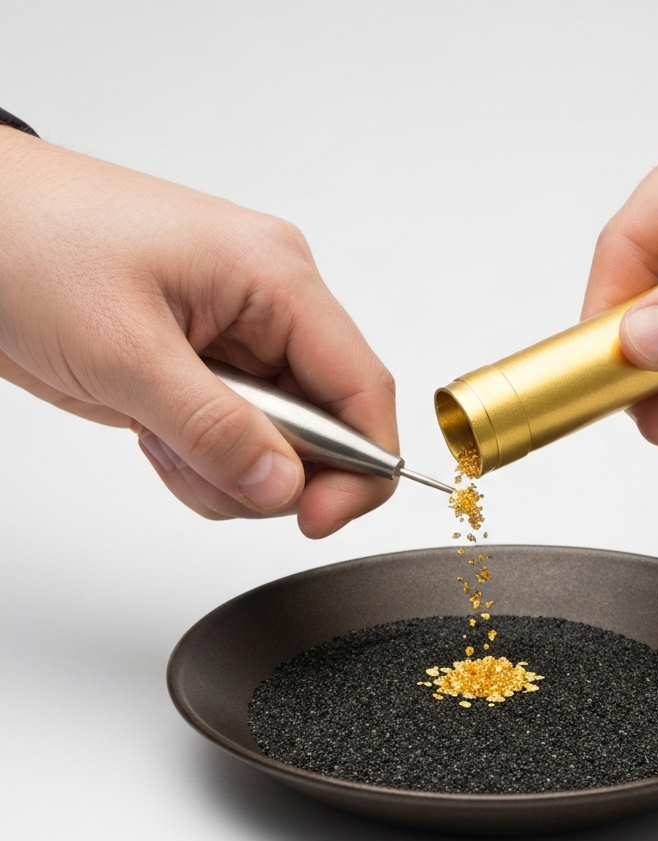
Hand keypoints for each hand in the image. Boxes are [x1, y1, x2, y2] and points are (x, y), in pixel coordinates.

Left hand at [0, 128, 397, 536]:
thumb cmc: (28, 242)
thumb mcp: (123, 349)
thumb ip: (215, 429)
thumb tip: (286, 486)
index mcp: (276, 276)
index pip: (363, 388)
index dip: (361, 467)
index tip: (318, 519)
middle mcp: (271, 305)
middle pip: (327, 426)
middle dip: (270, 470)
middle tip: (202, 467)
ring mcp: (241, 338)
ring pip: (281, 444)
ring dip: (225, 468)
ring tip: (158, 436)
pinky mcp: (208, 366)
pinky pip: (238, 439)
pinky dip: (202, 460)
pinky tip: (152, 430)